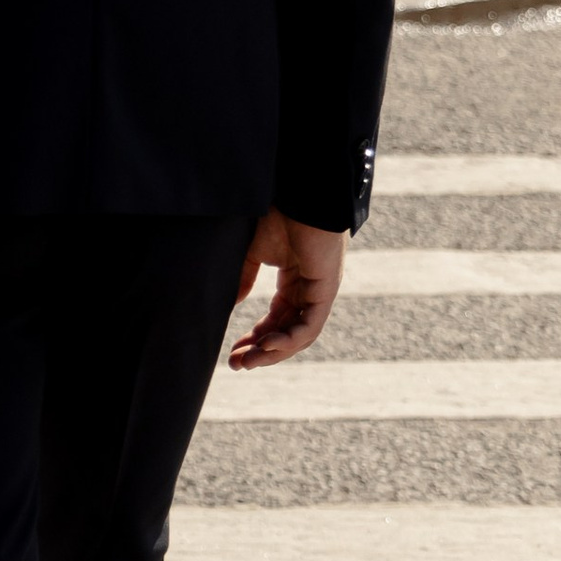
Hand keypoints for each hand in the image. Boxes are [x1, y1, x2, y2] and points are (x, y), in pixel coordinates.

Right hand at [227, 211, 346, 367]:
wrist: (298, 194)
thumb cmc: (278, 215)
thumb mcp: (254, 252)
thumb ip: (245, 278)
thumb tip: (235, 304)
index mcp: (295, 281)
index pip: (277, 320)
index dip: (255, 338)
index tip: (233, 353)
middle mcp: (309, 290)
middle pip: (287, 333)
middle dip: (261, 352)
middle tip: (236, 365)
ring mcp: (320, 291)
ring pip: (299, 335)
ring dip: (273, 352)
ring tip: (248, 361)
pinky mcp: (326, 290)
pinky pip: (310, 325)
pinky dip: (289, 339)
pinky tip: (267, 345)